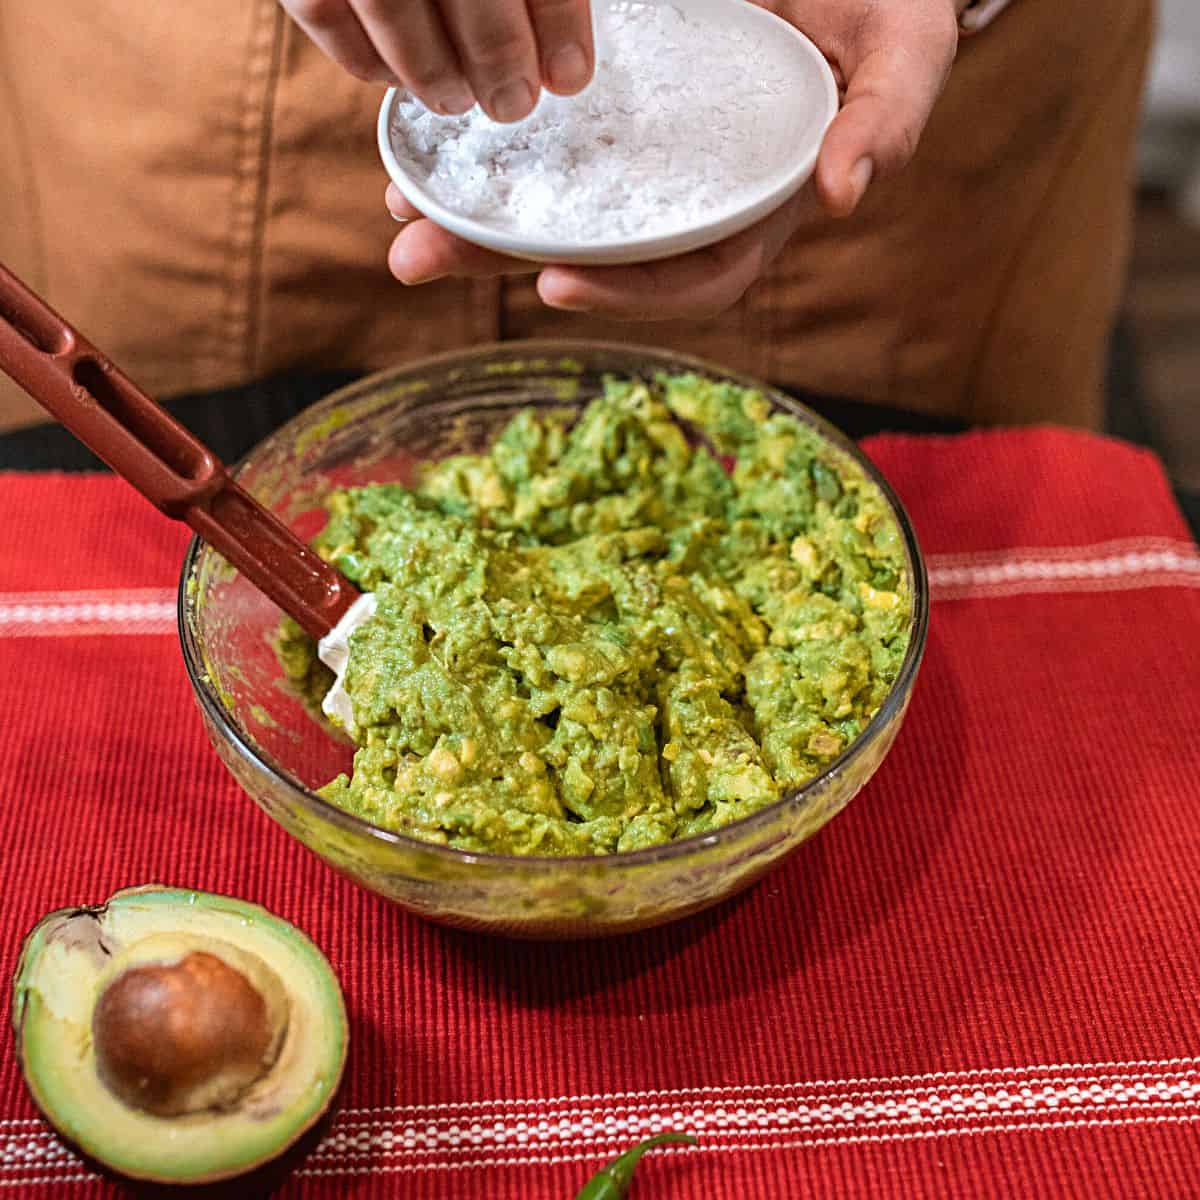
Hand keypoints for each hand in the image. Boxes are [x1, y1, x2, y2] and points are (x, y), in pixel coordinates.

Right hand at [279, 0, 593, 120]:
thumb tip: (560, 61)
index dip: (555, 19)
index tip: (569, 76)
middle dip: (494, 50)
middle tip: (512, 102)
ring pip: (386, 0)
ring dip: (428, 66)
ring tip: (455, 100)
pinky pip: (320, 8)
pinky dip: (363, 56)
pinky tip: (395, 78)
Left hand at [386, 0, 962, 319]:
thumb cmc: (883, 1)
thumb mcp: (906, 46)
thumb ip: (889, 118)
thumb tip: (843, 194)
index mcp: (758, 207)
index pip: (696, 275)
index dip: (630, 293)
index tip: (556, 284)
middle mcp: (692, 197)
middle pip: (600, 255)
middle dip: (508, 263)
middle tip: (420, 259)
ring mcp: (648, 156)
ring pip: (558, 207)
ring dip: (475, 221)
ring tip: (401, 218)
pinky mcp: (612, 107)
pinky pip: (548, 144)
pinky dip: (487, 155)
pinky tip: (425, 149)